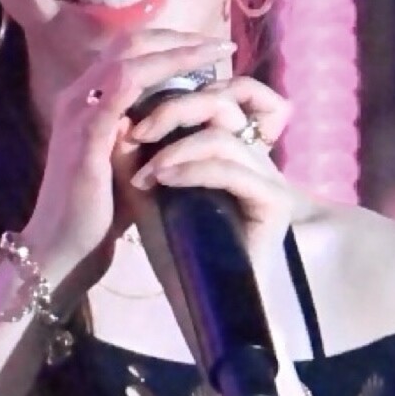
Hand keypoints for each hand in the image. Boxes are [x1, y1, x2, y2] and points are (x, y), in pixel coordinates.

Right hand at [22, 29, 237, 305]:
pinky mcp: (87, 131)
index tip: (209, 53)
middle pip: (130, 43)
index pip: (127, 53)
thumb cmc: (97, 216)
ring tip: (217, 54)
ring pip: (131, 58)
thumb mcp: (127, 166)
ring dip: (179, 52)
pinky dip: (164, 78)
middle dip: (180, 39)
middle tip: (221, 45)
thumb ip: (146, 139)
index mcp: (85, 102)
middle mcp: (77, 96)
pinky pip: (126, 87)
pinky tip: (196, 86)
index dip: (169, 46)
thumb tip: (186, 124)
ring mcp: (79, 111)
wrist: (62, 250)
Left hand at [125, 71, 296, 276]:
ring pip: (224, 136)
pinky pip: (233, 170)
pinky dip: (193, 169)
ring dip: (176, 148)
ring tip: (146, 174)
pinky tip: (164, 180)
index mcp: (231, 147)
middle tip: (136, 132)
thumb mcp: (145, 193)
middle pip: (224, 102)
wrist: (195, 304)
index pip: (224, 93)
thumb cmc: (172, 250)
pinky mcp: (274, 204)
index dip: (180, 91)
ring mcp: (269, 179)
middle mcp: (255, 158)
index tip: (135, 115)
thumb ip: (135, 154)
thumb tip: (120, 113)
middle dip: (174, 109)